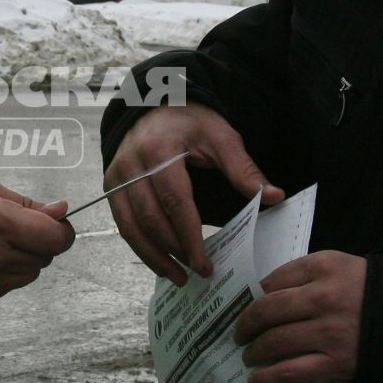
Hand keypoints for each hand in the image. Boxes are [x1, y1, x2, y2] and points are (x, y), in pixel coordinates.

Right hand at [0, 175, 74, 304]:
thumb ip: (24, 203)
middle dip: (37, 242)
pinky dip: (0, 273)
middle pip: (45, 258)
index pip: (57, 239)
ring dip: (20, 259)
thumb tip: (60, 212)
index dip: (61, 231)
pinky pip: (5, 287)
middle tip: (11, 228)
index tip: (51, 224)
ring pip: (27, 275)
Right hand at [105, 105, 281, 282]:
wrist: (155, 105)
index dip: (189, 237)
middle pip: (151, 220)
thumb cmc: (190, 121)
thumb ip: (243, 169)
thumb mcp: (220, 136)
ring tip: (177, 276)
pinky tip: (159, 261)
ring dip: (153, 257)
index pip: (175, 203)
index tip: (205, 264)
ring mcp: (116, 177)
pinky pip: (123, 223)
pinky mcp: (110, 186)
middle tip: (197, 273)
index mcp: (159, 151)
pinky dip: (140, 246)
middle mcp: (131, 165)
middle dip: (174, 252)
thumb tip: (273, 197)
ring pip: (130, 228)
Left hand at [233, 250, 366, 382]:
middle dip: (245, 326)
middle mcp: (324, 298)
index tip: (242, 308)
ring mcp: (330, 332)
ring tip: (248, 356)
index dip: (250, 298)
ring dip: (253, 352)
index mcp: (323, 268)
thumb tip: (259, 295)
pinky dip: (268, 378)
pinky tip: (256, 380)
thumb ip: (300, 275)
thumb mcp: (336, 266)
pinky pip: (292, 372)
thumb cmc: (366, 289)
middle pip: (267, 312)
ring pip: (275, 342)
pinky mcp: (337, 362)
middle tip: (239, 335)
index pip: (272, 282)